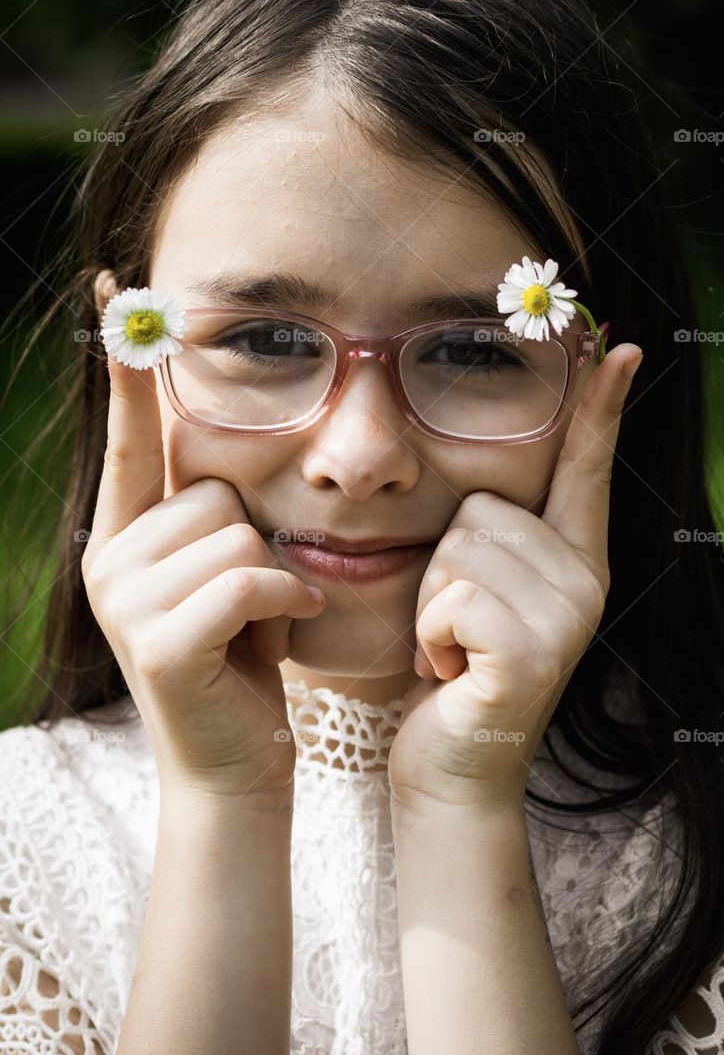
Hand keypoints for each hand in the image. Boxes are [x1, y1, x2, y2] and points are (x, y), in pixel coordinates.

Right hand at [81, 348, 325, 804]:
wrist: (237, 763)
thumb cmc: (244, 660)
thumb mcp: (230, 574)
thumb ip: (218, 516)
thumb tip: (230, 448)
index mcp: (123, 538)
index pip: (129, 443)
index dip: (130, 376)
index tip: (117, 291)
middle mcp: (109, 562)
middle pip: (213, 491)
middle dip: (254, 543)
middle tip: (249, 604)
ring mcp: (125, 603)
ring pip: (235, 534)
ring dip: (272, 577)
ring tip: (257, 624)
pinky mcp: (157, 643)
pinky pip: (247, 579)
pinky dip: (283, 603)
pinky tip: (279, 632)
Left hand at [387, 343, 642, 813]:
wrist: (451, 771)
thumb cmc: (451, 674)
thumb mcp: (473, 595)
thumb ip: (489, 540)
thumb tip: (476, 488)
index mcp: (573, 560)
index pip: (584, 468)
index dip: (599, 407)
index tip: (616, 345)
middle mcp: (584, 581)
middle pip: (480, 508)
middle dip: (443, 569)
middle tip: (457, 630)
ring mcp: (567, 618)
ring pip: (460, 550)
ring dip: (431, 604)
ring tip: (452, 651)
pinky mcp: (535, 653)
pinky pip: (452, 597)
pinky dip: (429, 635)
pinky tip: (449, 672)